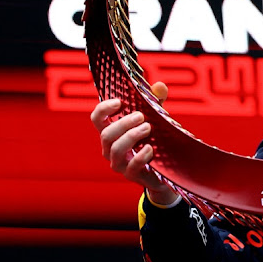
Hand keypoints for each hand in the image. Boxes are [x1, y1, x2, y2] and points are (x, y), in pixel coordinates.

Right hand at [90, 81, 177, 204]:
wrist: (164, 170)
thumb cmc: (154, 139)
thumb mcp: (156, 118)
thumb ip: (157, 102)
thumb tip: (160, 86)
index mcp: (112, 132)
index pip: (97, 119)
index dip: (103, 109)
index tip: (119, 101)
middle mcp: (110, 148)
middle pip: (106, 134)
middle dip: (123, 123)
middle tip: (140, 116)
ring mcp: (119, 163)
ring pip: (116, 149)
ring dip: (131, 136)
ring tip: (148, 128)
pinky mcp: (132, 175)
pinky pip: (131, 167)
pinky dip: (140, 156)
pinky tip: (150, 148)